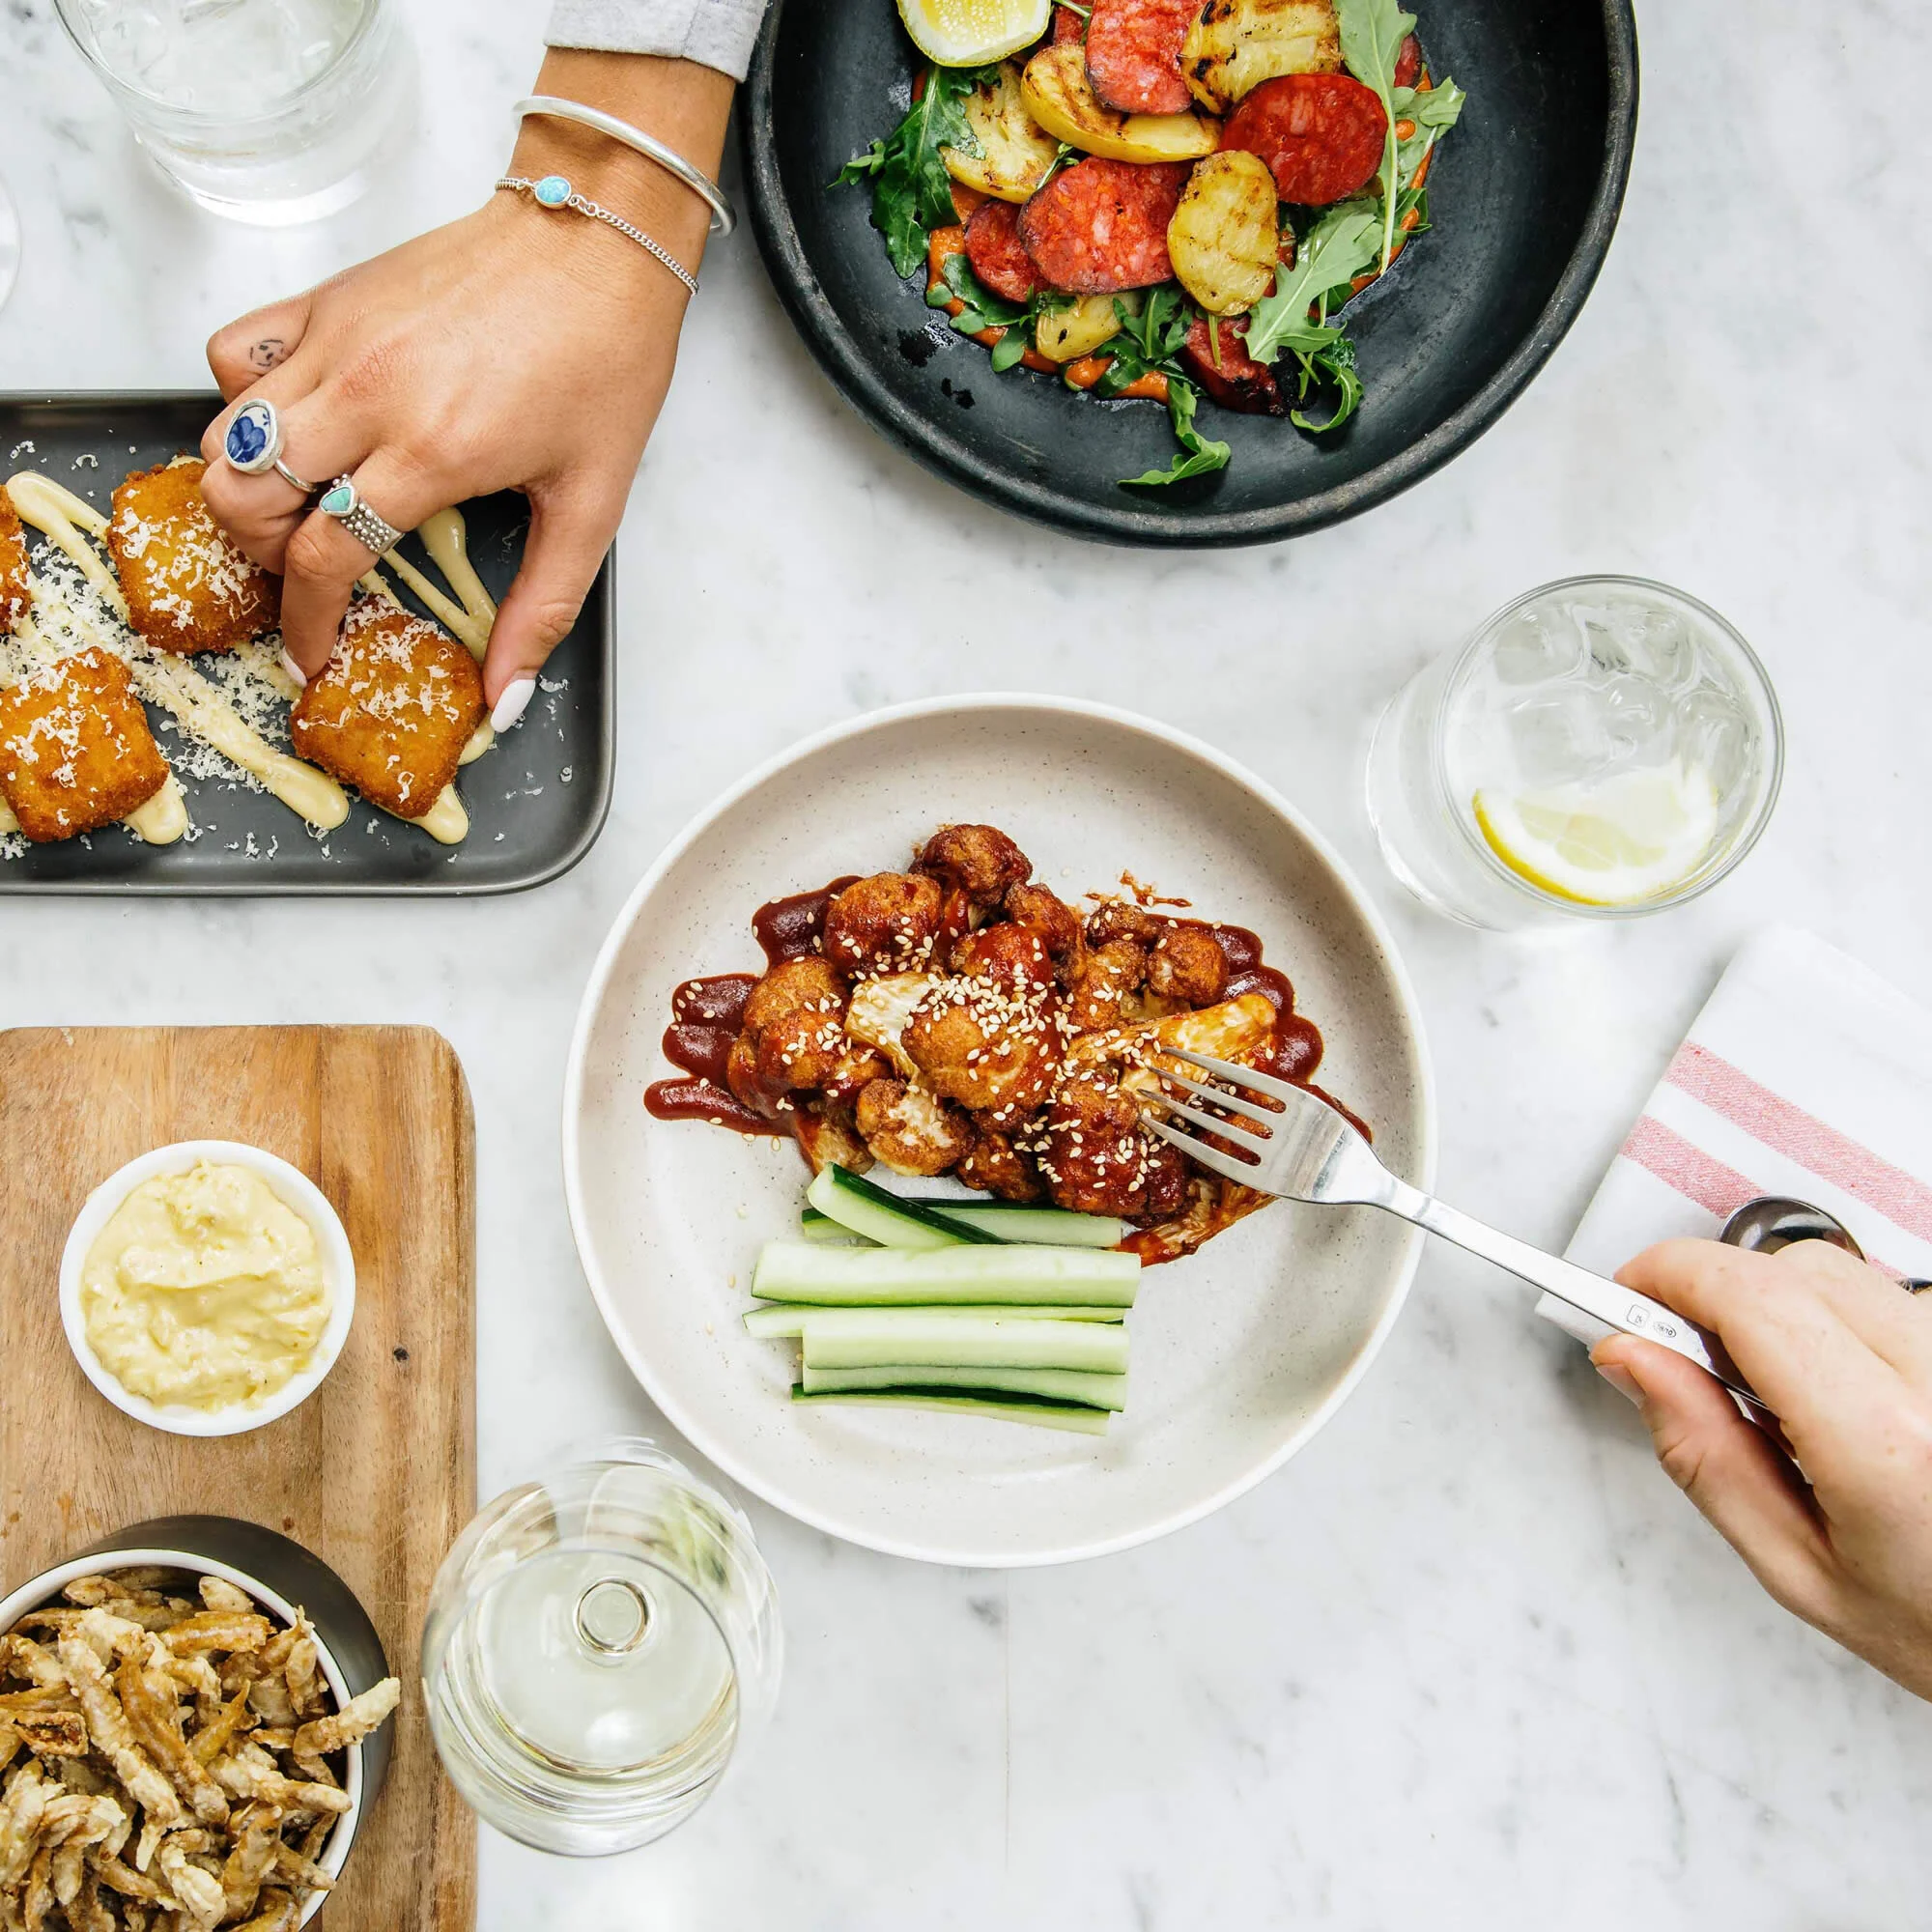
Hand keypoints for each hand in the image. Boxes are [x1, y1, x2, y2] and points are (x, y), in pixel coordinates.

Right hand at [198, 52, 730, 724]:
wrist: (596, 241)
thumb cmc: (603, 364)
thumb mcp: (591, 505)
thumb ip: (542, 608)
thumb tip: (507, 698)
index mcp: (430, 453)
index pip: (322, 558)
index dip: (305, 622)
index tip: (312, 651)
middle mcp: (365, 395)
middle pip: (245, 500)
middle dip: (263, 560)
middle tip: (306, 577)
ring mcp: (335, 341)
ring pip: (225, 434)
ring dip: (244, 490)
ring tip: (295, 513)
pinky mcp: (325, 299)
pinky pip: (234, 354)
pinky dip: (241, 399)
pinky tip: (294, 424)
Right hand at [1594, 1238, 1931, 1698]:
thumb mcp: (1794, 1567)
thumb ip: (1702, 1455)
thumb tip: (1632, 1360)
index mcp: (1889, 1446)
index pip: (1754, 1299)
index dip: (1672, 1277)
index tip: (1628, 1293)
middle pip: (1797, 1269)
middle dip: (1723, 1294)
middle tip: (1690, 1358)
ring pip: (1846, 1275)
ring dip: (1787, 1310)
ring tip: (1787, 1397)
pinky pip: (1892, 1300)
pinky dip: (1843, 1326)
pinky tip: (1843, 1392)